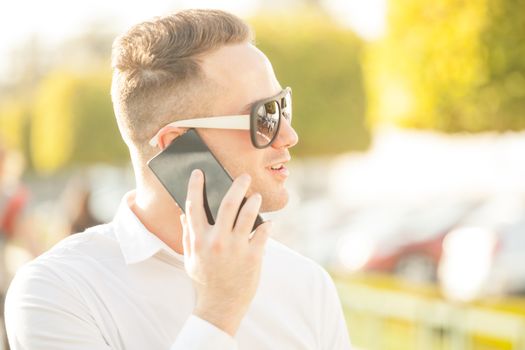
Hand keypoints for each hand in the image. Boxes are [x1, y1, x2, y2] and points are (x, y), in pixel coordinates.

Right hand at [180, 169, 271, 335]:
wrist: (220, 307)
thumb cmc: (204, 280)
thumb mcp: (190, 258)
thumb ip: (188, 234)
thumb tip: (184, 212)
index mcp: (199, 240)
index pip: (194, 205)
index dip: (195, 186)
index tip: (199, 172)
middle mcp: (217, 241)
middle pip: (228, 204)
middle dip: (237, 185)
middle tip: (243, 176)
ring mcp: (236, 248)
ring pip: (248, 214)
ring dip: (254, 201)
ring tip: (256, 197)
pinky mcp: (253, 256)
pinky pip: (263, 233)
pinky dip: (267, 225)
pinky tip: (268, 223)